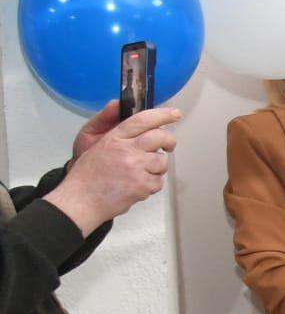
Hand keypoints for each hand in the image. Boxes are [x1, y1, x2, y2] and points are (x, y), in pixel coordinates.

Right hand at [45, 106, 180, 233]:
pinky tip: (135, 185)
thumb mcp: (96, 145)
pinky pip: (159, 181)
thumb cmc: (87, 175)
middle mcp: (127, 150)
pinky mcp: (143, 185)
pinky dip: (151, 184)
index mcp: (115, 138)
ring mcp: (136, 168)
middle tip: (167, 145)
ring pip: (162, 161)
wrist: (80, 200)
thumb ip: (117, 131)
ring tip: (138, 173)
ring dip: (155, 167)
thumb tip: (136, 118)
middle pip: (161, 137)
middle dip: (168, 141)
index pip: (143, 120)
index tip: (174, 114)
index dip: (163, 114)